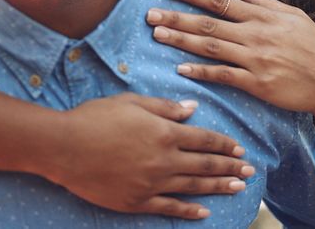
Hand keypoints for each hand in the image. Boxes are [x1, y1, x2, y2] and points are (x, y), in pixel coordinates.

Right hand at [41, 93, 254, 219]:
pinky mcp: (136, 201)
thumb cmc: (95, 118)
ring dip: (218, 188)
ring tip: (238, 189)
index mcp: (164, 132)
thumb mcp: (132, 103)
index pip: (203, 139)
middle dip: (230, 167)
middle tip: (250, 172)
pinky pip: (169, 208)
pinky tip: (204, 212)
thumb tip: (192, 110)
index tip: (239, 149)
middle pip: (204, 166)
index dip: (224, 145)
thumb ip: (165, 108)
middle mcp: (163, 160)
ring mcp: (151, 184)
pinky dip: (188, 211)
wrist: (64, 147)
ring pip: (193, 188)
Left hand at [145, 0, 314, 125]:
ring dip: (182, 40)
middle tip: (149, 13)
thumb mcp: (294, 17)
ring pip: (212, 47)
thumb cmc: (314, 47)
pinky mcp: (258, 83)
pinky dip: (202, 71)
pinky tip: (181, 68)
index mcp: (263, 16)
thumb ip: (264, 3)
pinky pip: (224, 75)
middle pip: (209, 23)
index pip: (220, 2)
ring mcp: (256, 59)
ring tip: (157, 35)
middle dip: (177, 17)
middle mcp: (256, 35)